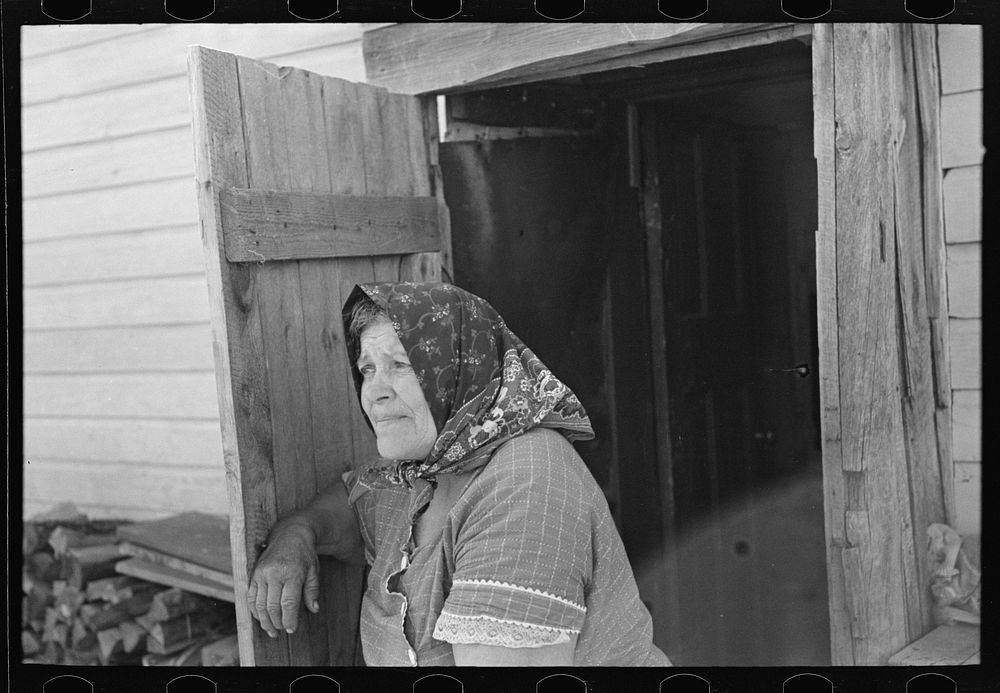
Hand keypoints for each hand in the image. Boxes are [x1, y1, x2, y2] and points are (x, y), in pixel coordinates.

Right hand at [246, 522, 320, 636]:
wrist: (290, 534)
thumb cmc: (305, 554)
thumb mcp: (314, 570)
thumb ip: (312, 591)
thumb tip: (314, 609)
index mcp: (292, 573)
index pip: (288, 603)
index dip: (289, 619)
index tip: (291, 629)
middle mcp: (274, 573)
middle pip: (272, 606)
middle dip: (276, 622)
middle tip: (281, 630)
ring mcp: (262, 573)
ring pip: (259, 604)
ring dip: (264, 620)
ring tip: (271, 630)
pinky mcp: (254, 573)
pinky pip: (251, 596)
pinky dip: (254, 610)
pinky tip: (261, 618)